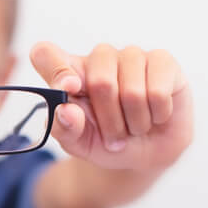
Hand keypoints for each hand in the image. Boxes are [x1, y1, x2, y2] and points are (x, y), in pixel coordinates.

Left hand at [30, 42, 192, 170]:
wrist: (144, 154)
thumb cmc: (104, 142)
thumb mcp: (78, 144)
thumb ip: (65, 129)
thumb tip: (65, 110)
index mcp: (68, 72)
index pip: (45, 53)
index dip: (56, 69)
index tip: (70, 88)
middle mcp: (98, 58)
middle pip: (100, 81)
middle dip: (109, 121)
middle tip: (113, 137)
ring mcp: (131, 56)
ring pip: (132, 91)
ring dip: (134, 122)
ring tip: (134, 126)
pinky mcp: (162, 61)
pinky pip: (158, 92)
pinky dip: (157, 115)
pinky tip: (156, 115)